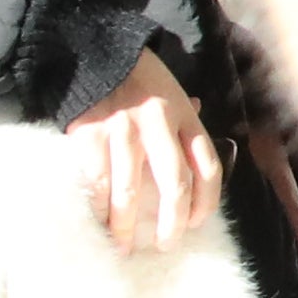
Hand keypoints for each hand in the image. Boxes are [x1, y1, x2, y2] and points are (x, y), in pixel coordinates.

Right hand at [68, 50, 220, 254]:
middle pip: (175, 184)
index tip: (197, 223)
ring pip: (131, 191)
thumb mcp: (172, 92)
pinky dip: (97, 208)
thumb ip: (186, 124)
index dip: (206, 201)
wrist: (89, 50)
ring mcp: (123, 130)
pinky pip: (96, 182)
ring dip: (127, 226)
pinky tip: (97, 224)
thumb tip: (199, 162)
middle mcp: (158, 123)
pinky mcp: (90, 135)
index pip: (207, 166)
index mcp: (184, 114)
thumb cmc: (135, 77)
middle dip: (172, 223)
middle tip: (166, 244)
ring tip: (124, 247)